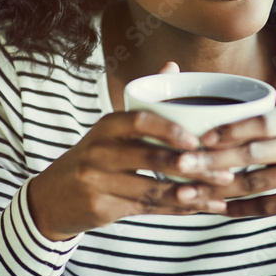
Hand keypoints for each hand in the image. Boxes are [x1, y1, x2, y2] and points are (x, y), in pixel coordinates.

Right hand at [27, 62, 234, 240]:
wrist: (52, 198)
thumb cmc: (93, 157)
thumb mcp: (111, 129)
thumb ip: (144, 101)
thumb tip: (173, 66)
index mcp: (106, 126)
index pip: (138, 122)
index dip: (168, 131)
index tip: (195, 140)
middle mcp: (98, 152)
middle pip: (150, 159)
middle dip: (191, 167)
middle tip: (224, 171)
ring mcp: (97, 182)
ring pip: (153, 189)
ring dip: (191, 193)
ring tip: (221, 194)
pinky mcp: (102, 208)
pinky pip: (147, 208)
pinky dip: (177, 209)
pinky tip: (201, 208)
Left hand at [174, 106, 275, 222]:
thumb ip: (256, 126)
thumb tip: (198, 127)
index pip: (261, 122)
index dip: (230, 130)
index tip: (200, 138)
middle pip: (252, 154)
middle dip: (211, 161)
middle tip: (179, 166)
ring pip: (255, 183)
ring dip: (217, 190)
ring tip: (187, 193)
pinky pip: (267, 206)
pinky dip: (239, 209)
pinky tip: (216, 208)